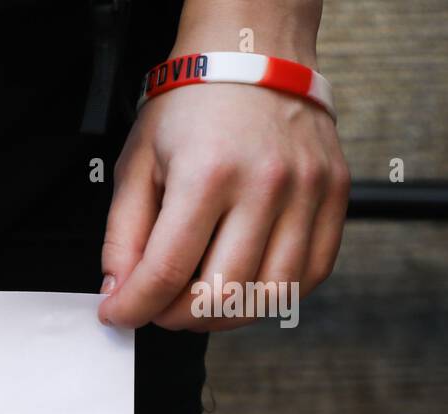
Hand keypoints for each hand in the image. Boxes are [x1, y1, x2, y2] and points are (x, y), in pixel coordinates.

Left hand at [98, 81, 348, 330]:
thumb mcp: (137, 165)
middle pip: (221, 295)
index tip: (119, 315)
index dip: (135, 307)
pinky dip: (271, 296)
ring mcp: (307, 193)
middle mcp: (265, 185)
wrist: (252, 56)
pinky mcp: (334, 198)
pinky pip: (310, 275)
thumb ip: (123, 236)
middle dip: (177, 317)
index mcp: (208, 173)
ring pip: (269, 296)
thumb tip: (120, 291)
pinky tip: (243, 284)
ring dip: (224, 315)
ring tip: (197, 300)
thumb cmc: (193, 106)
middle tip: (158, 307)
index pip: (167, 272)